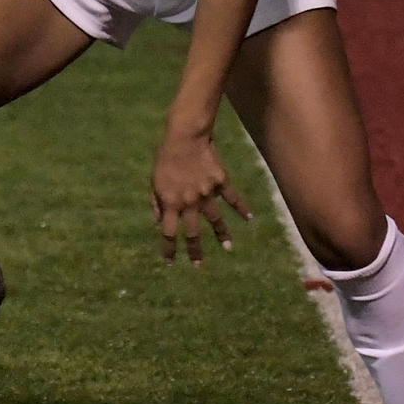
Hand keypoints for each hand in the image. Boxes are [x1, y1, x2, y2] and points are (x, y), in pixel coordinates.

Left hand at [149, 128, 252, 266]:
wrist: (185, 137)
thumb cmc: (166, 158)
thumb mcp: (155, 181)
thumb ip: (157, 203)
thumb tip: (158, 223)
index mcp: (171, 202)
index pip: (169, 232)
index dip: (168, 249)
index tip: (170, 263)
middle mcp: (189, 202)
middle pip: (193, 232)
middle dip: (195, 251)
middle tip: (198, 265)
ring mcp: (207, 193)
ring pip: (216, 220)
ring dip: (222, 235)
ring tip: (227, 248)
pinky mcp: (220, 183)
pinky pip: (233, 199)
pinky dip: (242, 209)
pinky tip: (249, 218)